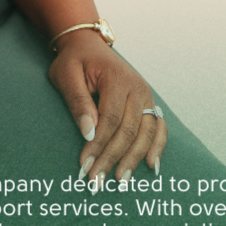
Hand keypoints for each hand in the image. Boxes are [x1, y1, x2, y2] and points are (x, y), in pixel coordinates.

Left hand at [48, 31, 166, 185]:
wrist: (88, 44)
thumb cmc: (74, 60)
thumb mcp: (66, 75)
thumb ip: (78, 102)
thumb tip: (89, 133)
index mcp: (117, 78)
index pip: (110, 120)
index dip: (98, 145)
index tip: (85, 165)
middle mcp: (138, 87)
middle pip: (129, 131)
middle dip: (112, 158)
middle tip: (96, 181)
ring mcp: (146, 95)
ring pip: (145, 133)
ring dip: (133, 159)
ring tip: (119, 180)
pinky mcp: (148, 103)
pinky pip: (158, 128)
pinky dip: (157, 147)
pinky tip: (151, 166)